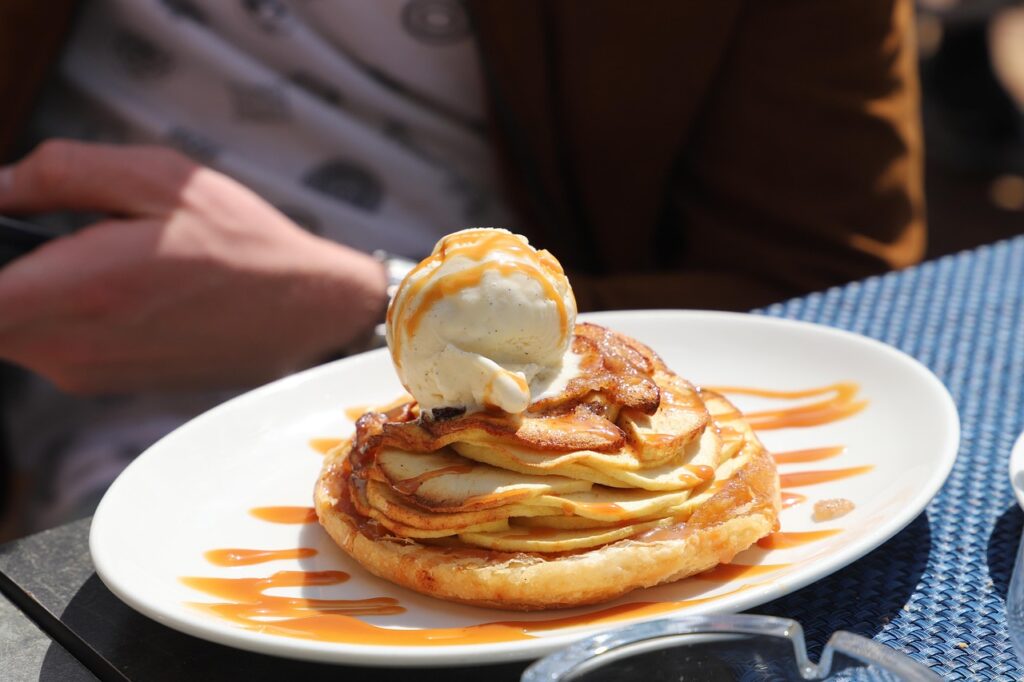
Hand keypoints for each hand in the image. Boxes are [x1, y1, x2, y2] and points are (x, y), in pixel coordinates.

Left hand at [0, 140, 386, 393]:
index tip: (11, 229)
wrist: (300, 313)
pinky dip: (56, 310)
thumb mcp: (159, 177)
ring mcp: (85, 372)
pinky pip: (43, 342)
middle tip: (55, 228)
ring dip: (29, 288)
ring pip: (9, 327)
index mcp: (81, 288)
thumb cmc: (239, 241)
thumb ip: (61, 172)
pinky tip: (118, 285)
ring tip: (97, 252)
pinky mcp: (101, 383)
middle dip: (9, 267)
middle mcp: (73, 345)